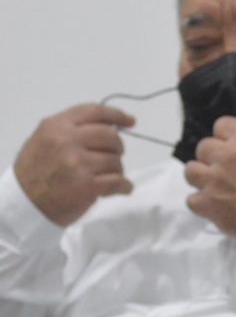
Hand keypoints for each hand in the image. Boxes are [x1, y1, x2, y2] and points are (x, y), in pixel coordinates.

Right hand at [13, 103, 134, 225]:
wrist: (23, 205)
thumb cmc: (34, 172)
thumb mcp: (44, 140)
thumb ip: (71, 130)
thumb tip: (110, 126)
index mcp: (56, 126)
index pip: (94, 112)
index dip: (116, 115)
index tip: (130, 121)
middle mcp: (67, 141)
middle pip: (110, 136)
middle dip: (116, 147)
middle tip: (111, 157)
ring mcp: (78, 163)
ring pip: (115, 160)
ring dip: (116, 170)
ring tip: (104, 177)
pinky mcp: (87, 186)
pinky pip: (118, 181)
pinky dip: (124, 186)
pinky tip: (122, 188)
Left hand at [183, 116, 235, 242]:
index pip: (222, 125)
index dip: (226, 137)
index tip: (231, 147)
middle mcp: (226, 157)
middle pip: (203, 147)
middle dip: (213, 158)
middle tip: (225, 170)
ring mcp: (214, 181)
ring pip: (191, 171)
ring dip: (201, 177)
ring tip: (215, 187)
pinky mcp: (208, 204)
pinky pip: (191, 200)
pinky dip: (202, 203)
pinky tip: (215, 206)